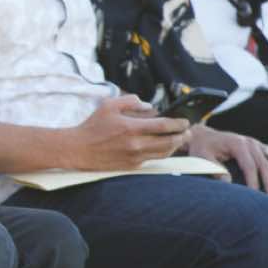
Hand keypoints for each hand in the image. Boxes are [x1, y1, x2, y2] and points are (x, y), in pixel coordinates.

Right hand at [62, 94, 188, 170]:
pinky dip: (161, 153)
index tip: (185, 121)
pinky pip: (152, 159)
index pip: (163, 126)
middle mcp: (135, 144)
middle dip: (182, 136)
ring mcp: (134, 157)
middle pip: (168, 142)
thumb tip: (149, 106)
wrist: (78, 149)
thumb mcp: (109, 105)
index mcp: (131, 128)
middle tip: (189, 131)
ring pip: (163, 153)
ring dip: (175, 146)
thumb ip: (131, 101)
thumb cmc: (92, 126)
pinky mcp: (131, 166)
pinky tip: (164, 147)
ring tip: (180, 139)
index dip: (178, 124)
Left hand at [185, 126, 267, 199]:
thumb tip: (229, 183)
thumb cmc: (201, 149)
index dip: (253, 182)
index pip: (250, 166)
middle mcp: (250, 142)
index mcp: (238, 144)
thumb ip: (214, 169)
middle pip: (266, 164)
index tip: (257, 197)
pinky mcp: (260, 146)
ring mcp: (257, 143)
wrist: (202, 136)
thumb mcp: (201, 158)